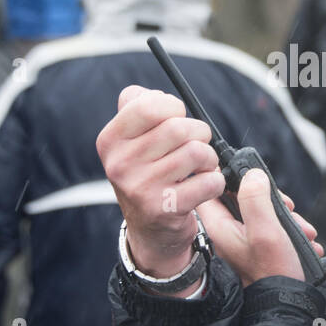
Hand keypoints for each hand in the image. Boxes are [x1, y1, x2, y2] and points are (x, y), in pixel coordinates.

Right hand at [96, 86, 224, 278]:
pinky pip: (209, 181)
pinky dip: (216, 181)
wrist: (149, 230)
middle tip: (196, 144)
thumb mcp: (131, 141)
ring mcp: (141, 189)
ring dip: (209, 158)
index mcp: (110, 141)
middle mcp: (120, 165)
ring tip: (201, 167)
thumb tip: (156, 95)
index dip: (172, 106)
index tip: (177, 116)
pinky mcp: (165, 209)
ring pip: (197, 152)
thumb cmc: (148, 173)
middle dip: (199, 133)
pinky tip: (205, 186)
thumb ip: (138, 108)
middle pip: (179, 128)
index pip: (147, 105)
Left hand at [197, 169, 322, 286]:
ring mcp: (243, 239)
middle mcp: (227, 231)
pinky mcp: (258, 246)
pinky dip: (289, 229)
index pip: (210, 189)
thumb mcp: (266, 230)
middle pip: (241, 196)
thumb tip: (252, 174)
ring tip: (305, 230)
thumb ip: (255, 199)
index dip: (228, 175)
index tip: (253, 174)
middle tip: (288, 206)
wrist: (286, 303)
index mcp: (219, 226)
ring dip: (286, 216)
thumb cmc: (273, 270)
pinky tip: (306, 240)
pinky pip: (272, 226)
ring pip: (261, 211)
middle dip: (270, 198)